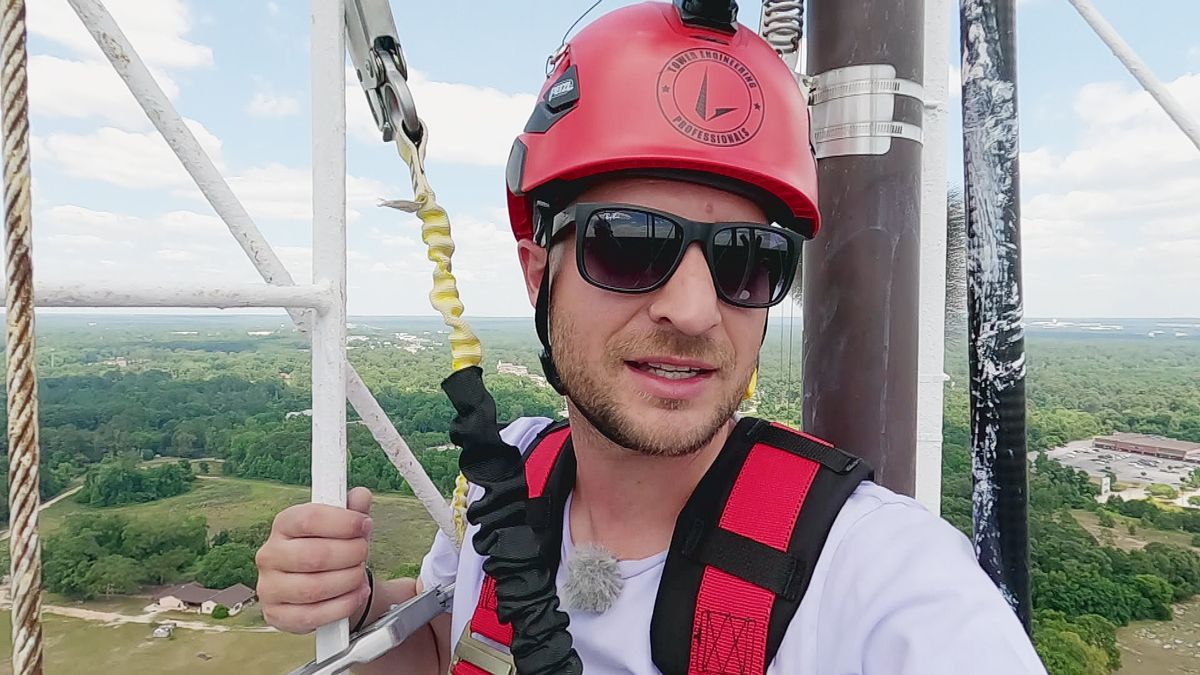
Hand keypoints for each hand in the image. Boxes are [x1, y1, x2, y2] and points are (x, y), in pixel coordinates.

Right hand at [256, 486, 374, 633]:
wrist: (325, 587)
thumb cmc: (333, 549)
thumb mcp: (344, 525)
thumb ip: (353, 508)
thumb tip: (360, 495)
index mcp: (284, 524)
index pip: (309, 519)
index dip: (343, 522)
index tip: (365, 524)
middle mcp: (270, 554)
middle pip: (314, 555)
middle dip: (350, 554)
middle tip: (364, 553)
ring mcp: (270, 587)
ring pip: (313, 588)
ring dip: (347, 581)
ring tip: (359, 575)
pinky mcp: (277, 615)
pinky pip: (312, 615)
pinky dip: (342, 606)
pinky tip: (355, 595)